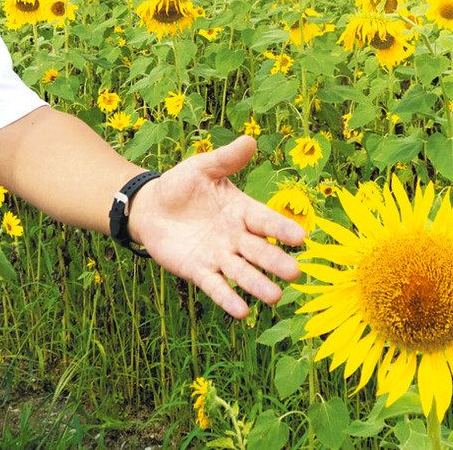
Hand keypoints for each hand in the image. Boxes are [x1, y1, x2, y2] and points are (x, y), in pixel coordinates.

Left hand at [129, 135, 305, 318]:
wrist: (150, 207)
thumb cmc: (181, 185)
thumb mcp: (202, 167)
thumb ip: (226, 159)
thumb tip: (249, 139)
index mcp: (241, 210)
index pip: (265, 220)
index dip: (282, 228)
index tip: (301, 237)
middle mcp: (236, 236)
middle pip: (259, 250)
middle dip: (276, 262)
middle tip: (295, 274)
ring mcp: (218, 256)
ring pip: (242, 272)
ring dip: (257, 285)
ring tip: (274, 297)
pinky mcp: (198, 271)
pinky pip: (215, 286)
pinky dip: (227, 298)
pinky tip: (242, 312)